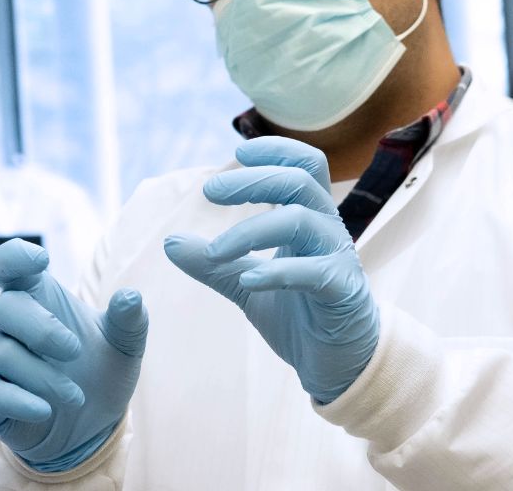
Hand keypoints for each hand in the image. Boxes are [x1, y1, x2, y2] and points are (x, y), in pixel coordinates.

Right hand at [0, 240, 147, 472]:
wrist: (91, 427)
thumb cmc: (101, 373)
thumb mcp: (124, 347)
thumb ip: (129, 320)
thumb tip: (130, 296)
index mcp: (39, 298)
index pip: (9, 265)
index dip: (15, 256)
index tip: (41, 260)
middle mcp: (11, 325)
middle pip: (4, 306)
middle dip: (41, 329)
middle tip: (75, 351)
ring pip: (2, 354)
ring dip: (44, 377)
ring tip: (76, 396)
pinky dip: (19, 401)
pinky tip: (45, 410)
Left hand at [162, 137, 378, 404]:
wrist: (337, 363)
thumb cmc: (300, 315)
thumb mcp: (247, 284)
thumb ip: (215, 263)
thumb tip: (170, 242)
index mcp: (310, 219)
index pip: (305, 165)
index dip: (276, 150)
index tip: (238, 153)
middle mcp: (327, 230)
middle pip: (300, 181)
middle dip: (253, 180)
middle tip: (209, 191)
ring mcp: (338, 259)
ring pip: (302, 220)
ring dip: (252, 229)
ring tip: (216, 251)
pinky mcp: (343, 292)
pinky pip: (314, 271)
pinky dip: (278, 272)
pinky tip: (247, 280)